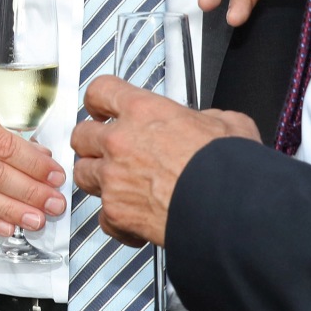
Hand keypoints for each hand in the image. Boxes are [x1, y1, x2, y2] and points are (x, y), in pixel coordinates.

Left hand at [69, 76, 258, 245]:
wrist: (229, 209)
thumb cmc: (228, 168)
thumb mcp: (226, 123)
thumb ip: (203, 118)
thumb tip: (205, 123)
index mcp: (142, 112)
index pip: (101, 91)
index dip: (99, 100)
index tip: (101, 107)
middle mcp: (120, 143)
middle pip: (81, 134)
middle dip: (92, 141)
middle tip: (106, 147)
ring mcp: (113, 179)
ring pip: (82, 173)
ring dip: (97, 178)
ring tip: (117, 183)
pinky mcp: (116, 213)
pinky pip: (103, 216)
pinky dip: (116, 220)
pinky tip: (133, 218)